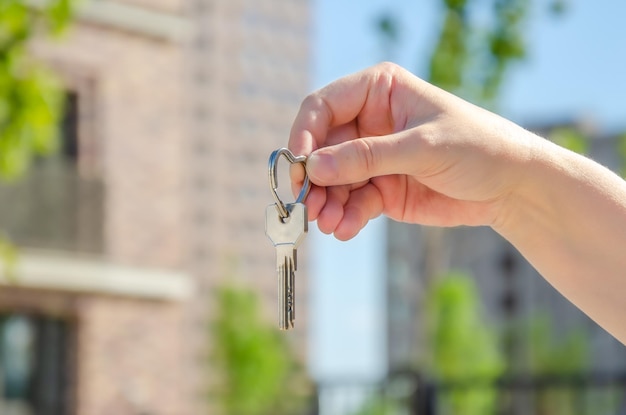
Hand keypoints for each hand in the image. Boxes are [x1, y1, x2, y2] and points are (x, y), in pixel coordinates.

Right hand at [289, 62, 533, 239]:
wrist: (513, 187)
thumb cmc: (478, 147)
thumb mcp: (423, 147)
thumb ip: (368, 157)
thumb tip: (315, 168)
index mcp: (379, 92)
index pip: (323, 106)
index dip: (305, 135)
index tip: (299, 167)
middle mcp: (370, 123)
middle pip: (322, 148)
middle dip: (313, 179)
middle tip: (308, 206)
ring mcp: (374, 159)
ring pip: (333, 181)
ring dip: (326, 203)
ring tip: (328, 224)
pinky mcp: (382, 190)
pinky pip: (352, 203)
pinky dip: (345, 217)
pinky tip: (346, 229)